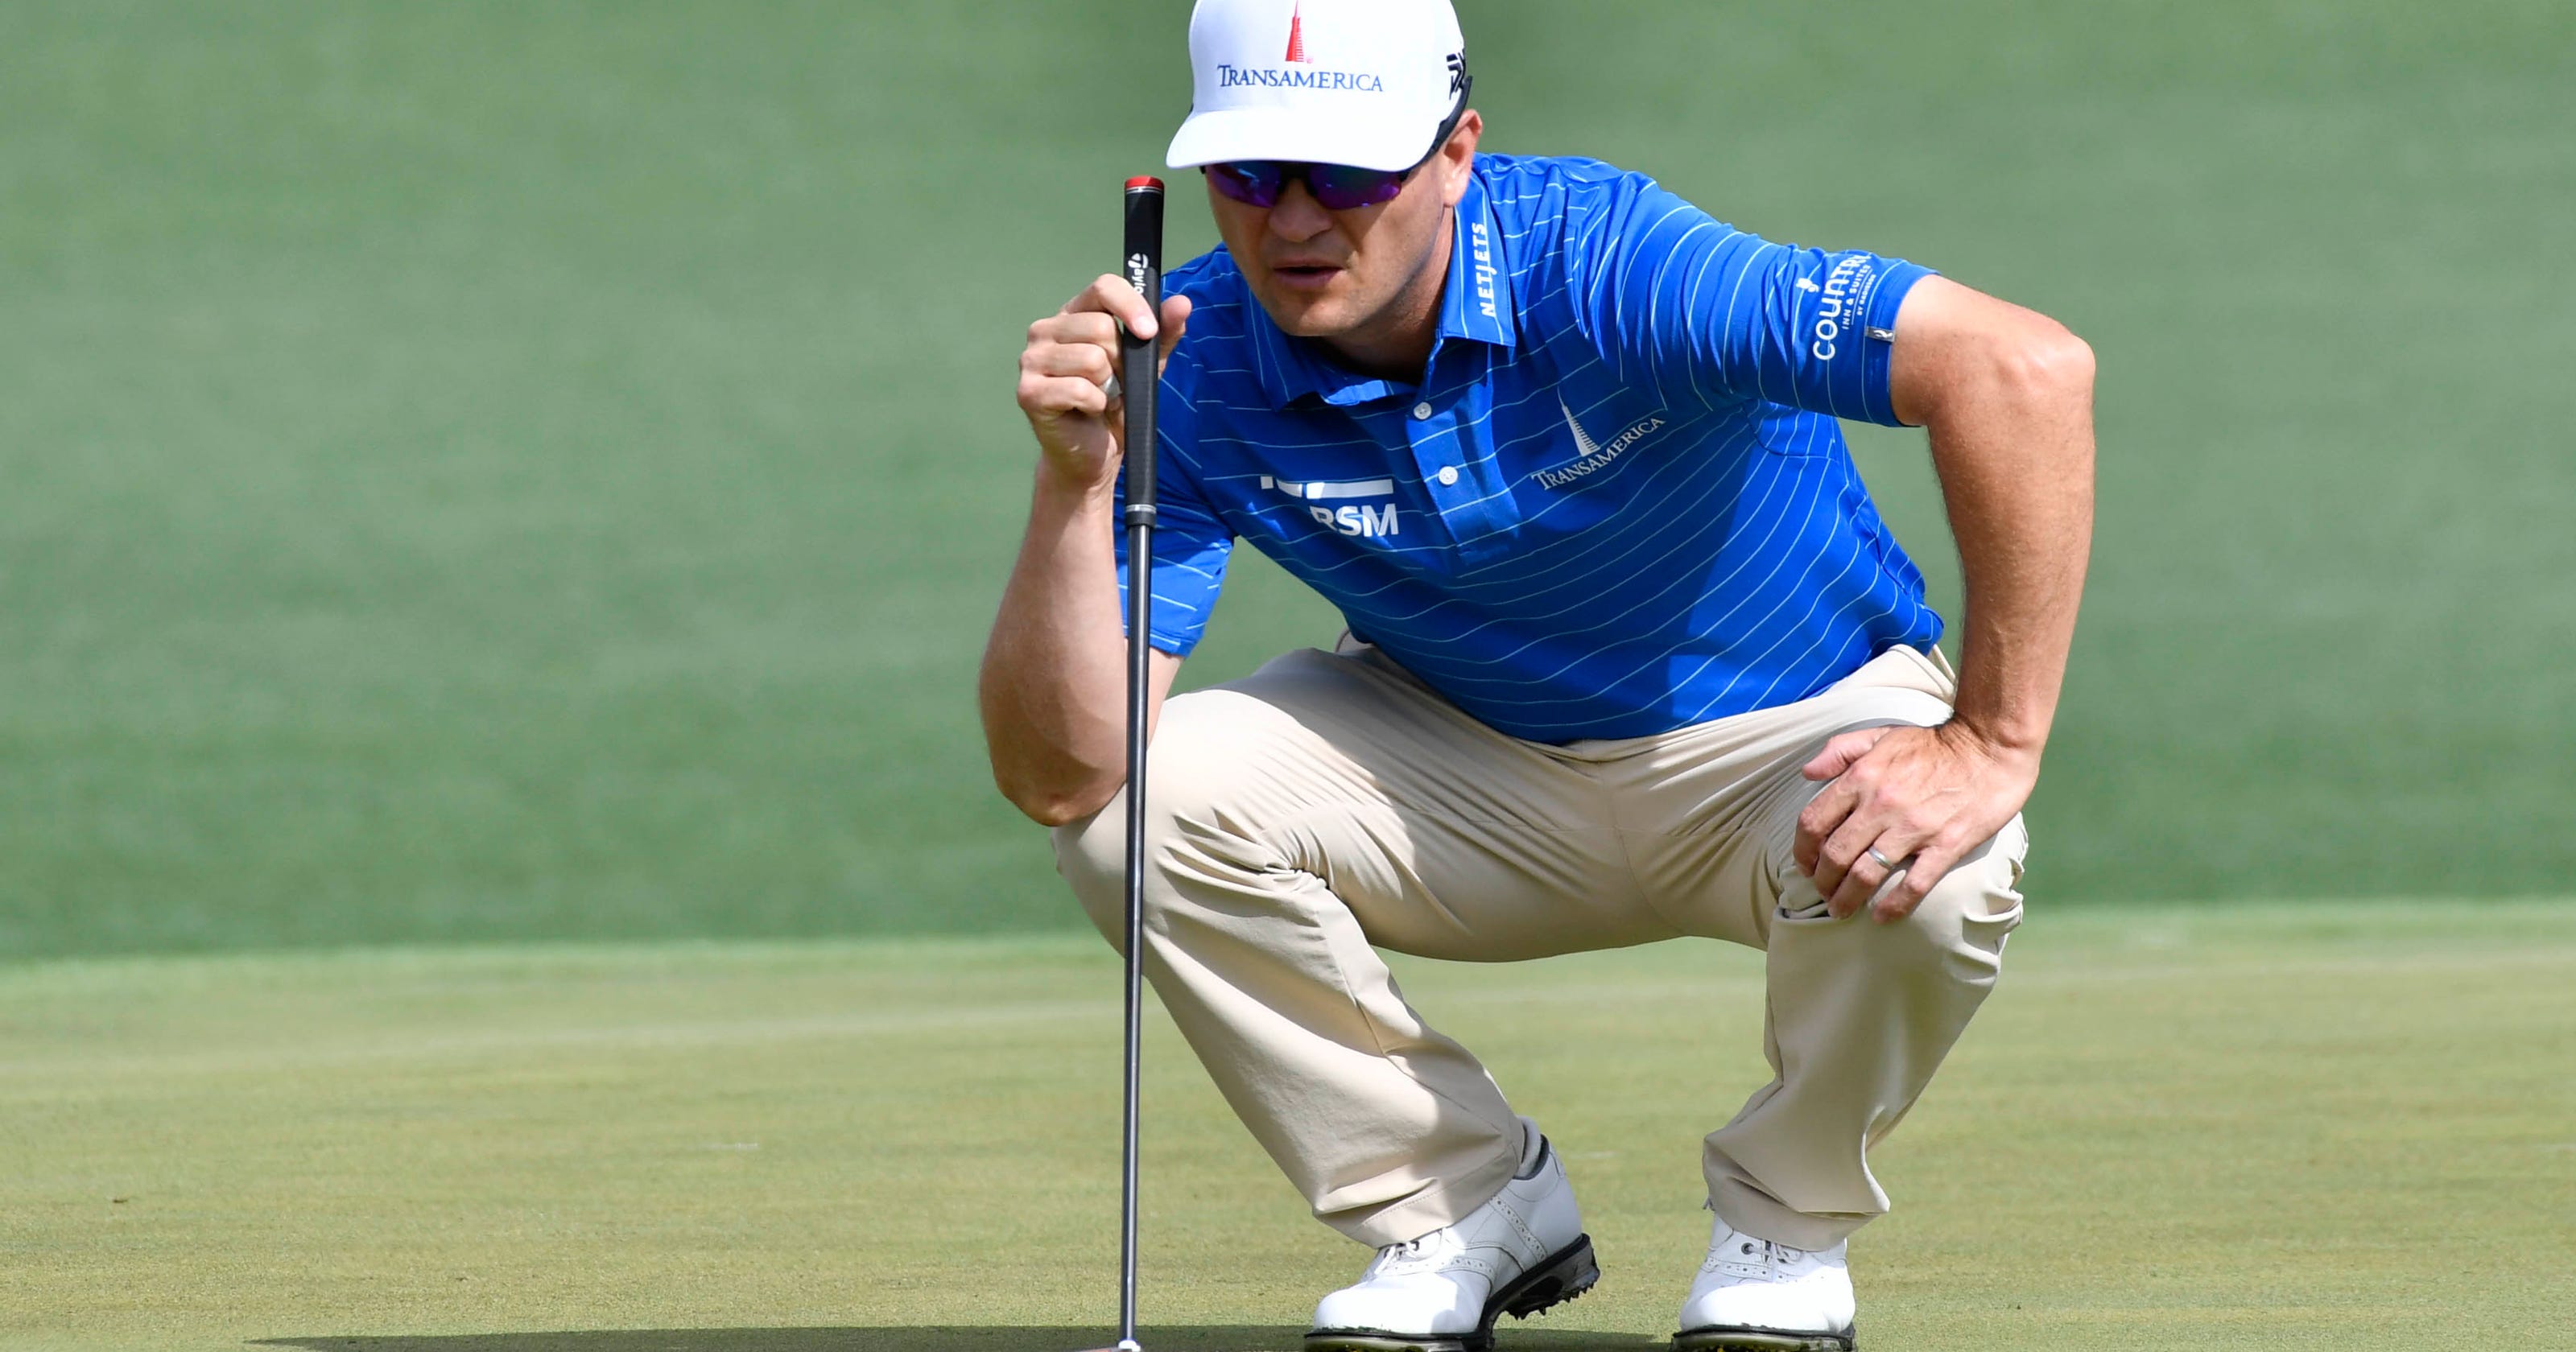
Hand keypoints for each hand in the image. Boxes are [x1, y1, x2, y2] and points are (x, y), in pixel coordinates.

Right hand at [1016, 275, 1192, 491]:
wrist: (1094, 452)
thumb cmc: (1117, 402)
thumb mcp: (1147, 365)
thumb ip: (1164, 333)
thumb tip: (1183, 303)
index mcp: (1074, 313)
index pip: (1103, 287)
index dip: (1131, 306)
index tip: (1149, 332)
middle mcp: (1045, 329)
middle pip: (1101, 328)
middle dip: (1121, 362)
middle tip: (1115, 382)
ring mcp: (1031, 359)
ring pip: (1093, 360)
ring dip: (1108, 386)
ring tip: (1100, 397)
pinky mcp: (1028, 392)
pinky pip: (1079, 390)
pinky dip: (1095, 405)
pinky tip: (1087, 411)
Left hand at [1793, 721, 2037, 922]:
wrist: (1990, 745)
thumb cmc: (1933, 743)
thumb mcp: (1880, 736)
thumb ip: (1840, 751)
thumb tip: (1806, 772)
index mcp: (1862, 777)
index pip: (1814, 822)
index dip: (1802, 850)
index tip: (1805, 865)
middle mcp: (1881, 804)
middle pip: (1835, 855)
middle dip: (1822, 881)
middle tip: (1823, 893)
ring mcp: (1913, 827)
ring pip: (1865, 874)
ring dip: (1847, 898)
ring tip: (1841, 910)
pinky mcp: (1946, 844)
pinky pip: (1913, 884)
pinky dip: (1893, 906)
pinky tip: (1881, 917)